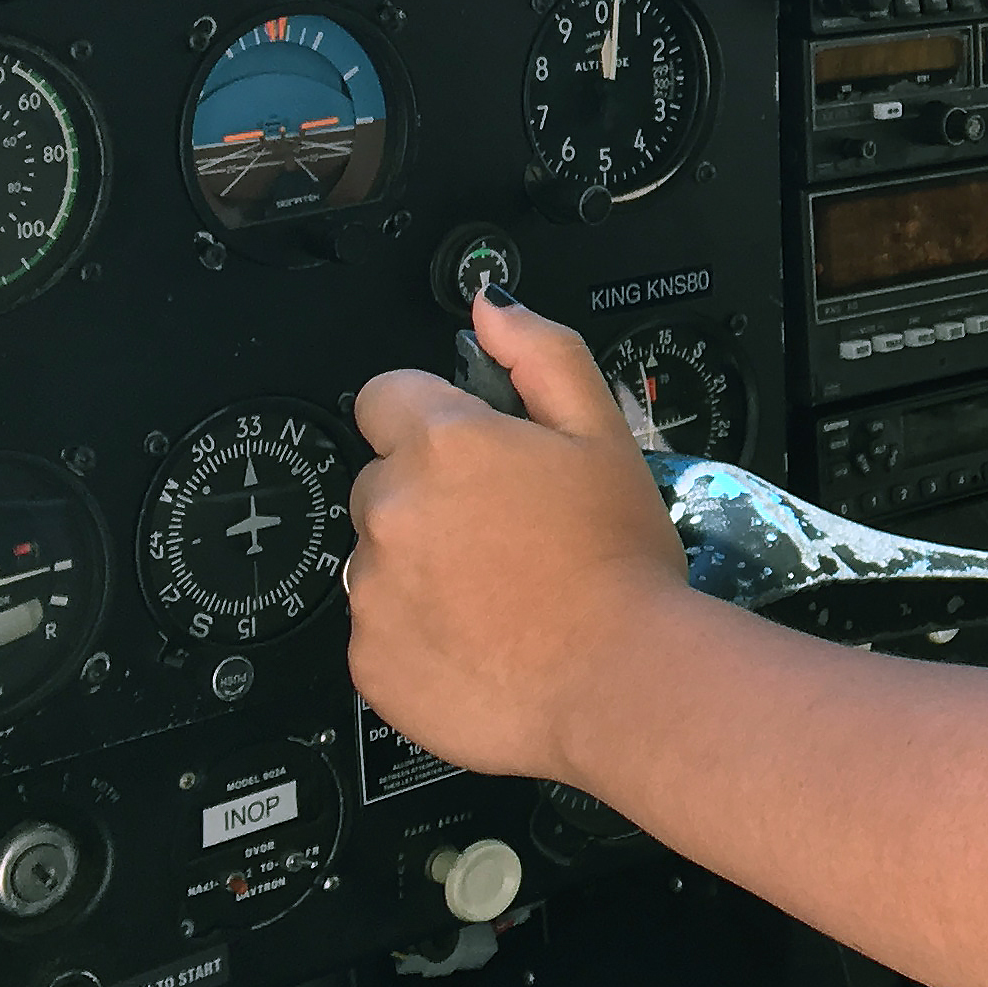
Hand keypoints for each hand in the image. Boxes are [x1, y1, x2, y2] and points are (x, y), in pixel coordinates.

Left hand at [347, 288, 698, 782]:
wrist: (618, 680)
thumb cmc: (619, 557)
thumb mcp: (603, 433)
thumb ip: (542, 354)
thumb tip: (489, 306)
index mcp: (441, 442)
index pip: (386, 397)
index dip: (435, 421)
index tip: (479, 456)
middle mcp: (388, 508)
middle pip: (384, 481)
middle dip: (431, 497)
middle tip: (506, 533)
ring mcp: (369, 590)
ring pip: (379, 558)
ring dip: (422, 566)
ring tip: (499, 595)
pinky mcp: (368, 662)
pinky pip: (380, 631)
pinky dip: (418, 634)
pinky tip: (481, 641)